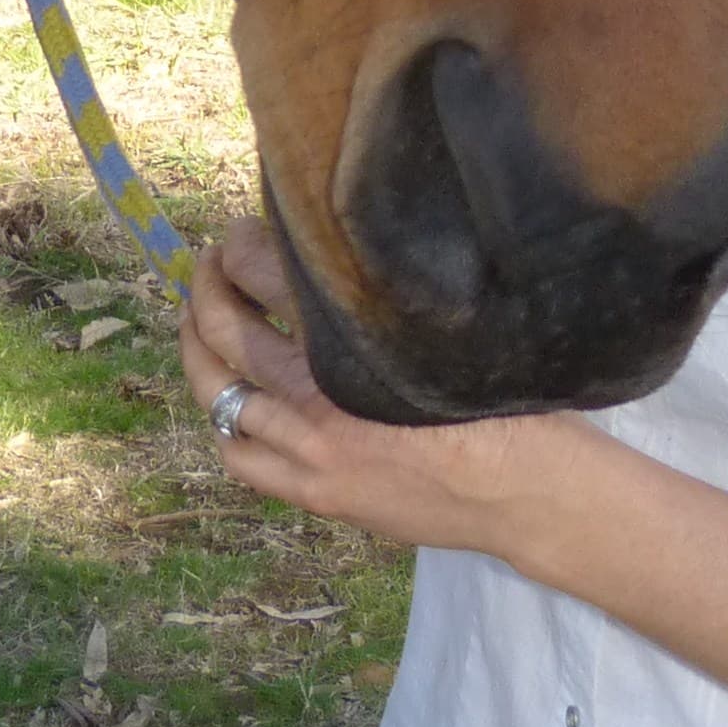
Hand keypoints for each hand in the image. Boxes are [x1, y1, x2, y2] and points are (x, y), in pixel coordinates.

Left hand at [178, 214, 590, 559]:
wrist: (526, 492)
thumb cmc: (502, 401)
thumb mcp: (443, 328)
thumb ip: (381, 299)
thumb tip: (334, 253)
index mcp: (353, 339)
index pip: (264, 273)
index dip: (241, 246)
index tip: (241, 233)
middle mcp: (320, 393)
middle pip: (227, 331)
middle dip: (208, 288)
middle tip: (211, 265)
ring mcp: (310, 450)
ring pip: (218, 394)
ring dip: (201, 350)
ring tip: (203, 322)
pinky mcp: (316, 493)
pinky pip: (240, 457)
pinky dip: (224, 423)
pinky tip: (231, 401)